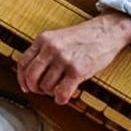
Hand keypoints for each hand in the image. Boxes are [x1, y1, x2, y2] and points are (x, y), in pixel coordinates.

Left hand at [15, 12, 130, 104]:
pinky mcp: (77, 70)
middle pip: (31, 77)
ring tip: (59, 88)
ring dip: (51, 92)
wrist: (108, 31)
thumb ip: (43, 51)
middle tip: (42, 91)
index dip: (21, 79)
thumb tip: (31, 74)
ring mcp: (64, 59)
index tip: (26, 87)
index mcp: (43, 39)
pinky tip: (64, 96)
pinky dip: (60, 99)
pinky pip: (61, 92)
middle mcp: (51, 48)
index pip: (22, 63)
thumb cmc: (84, 37)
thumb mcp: (58, 37)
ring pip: (46, 86)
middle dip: (35, 88)